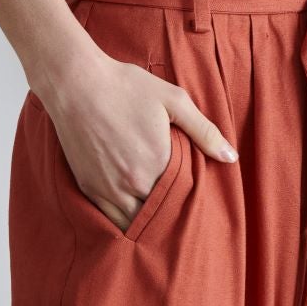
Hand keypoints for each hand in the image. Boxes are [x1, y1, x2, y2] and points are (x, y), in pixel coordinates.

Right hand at [44, 53, 235, 231]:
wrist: (76, 82)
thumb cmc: (126, 87)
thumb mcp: (173, 100)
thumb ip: (204, 131)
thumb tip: (231, 157)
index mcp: (158, 164)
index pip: (182, 198)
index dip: (190, 202)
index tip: (197, 202)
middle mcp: (133, 183)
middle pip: (159, 214)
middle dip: (170, 215)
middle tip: (182, 218)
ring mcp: (108, 189)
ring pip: (134, 222)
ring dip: (147, 222)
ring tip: (158, 220)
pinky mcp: (88, 187)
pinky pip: (109, 219)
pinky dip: (122, 221)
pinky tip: (132, 217)